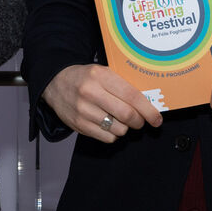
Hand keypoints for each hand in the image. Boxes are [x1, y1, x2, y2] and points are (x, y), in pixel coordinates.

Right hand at [41, 64, 162, 142]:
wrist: (55, 83)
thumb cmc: (85, 78)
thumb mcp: (103, 72)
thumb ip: (123, 86)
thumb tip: (148, 104)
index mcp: (101, 75)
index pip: (132, 96)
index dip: (148, 110)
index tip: (156, 118)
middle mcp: (91, 92)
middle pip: (127, 115)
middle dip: (139, 121)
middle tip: (140, 120)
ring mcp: (84, 110)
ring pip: (118, 129)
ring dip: (125, 128)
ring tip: (120, 119)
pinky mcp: (79, 125)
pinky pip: (107, 138)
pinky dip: (113, 134)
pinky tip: (108, 124)